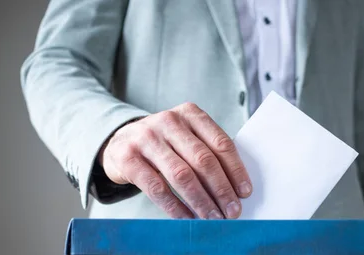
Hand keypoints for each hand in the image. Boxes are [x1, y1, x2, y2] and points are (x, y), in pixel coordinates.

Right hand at [99, 103, 251, 218]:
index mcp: (189, 113)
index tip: (244, 192)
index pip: (220, 143)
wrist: (119, 142)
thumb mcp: (184, 137)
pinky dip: (175, 207)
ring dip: (202, 201)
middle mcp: (168, 121)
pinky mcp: (127, 157)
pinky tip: (187, 219)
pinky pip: (157, 188)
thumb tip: (235, 188)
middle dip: (221, 190)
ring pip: (182, 175)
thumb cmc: (162, 143)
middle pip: (203, 160)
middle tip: (233, 211)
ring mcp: (146, 138)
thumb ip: (207, 152)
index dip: (235, 170)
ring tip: (214, 219)